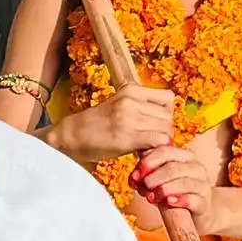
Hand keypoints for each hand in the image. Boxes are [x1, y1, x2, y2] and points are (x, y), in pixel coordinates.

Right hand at [58, 85, 176, 161]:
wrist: (73, 135)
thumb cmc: (98, 123)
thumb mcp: (121, 104)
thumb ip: (142, 106)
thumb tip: (168, 119)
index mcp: (130, 89)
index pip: (168, 98)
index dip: (167, 113)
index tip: (157, 123)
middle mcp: (130, 101)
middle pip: (168, 116)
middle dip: (165, 129)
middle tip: (152, 138)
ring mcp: (128, 118)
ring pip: (165, 129)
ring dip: (161, 140)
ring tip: (147, 145)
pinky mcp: (126, 137)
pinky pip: (157, 140)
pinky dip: (157, 148)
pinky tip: (145, 151)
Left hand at [135, 119, 230, 205]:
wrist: (199, 211)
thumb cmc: (176, 192)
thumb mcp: (162, 180)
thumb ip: (149, 174)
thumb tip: (135, 177)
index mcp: (185, 157)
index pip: (165, 151)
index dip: (148, 162)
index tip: (136, 174)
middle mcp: (196, 168)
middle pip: (173, 168)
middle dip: (154, 177)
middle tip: (143, 186)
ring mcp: (203, 185)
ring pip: (183, 182)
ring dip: (164, 189)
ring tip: (151, 197)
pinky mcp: (204, 202)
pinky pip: (192, 199)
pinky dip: (179, 200)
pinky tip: (169, 202)